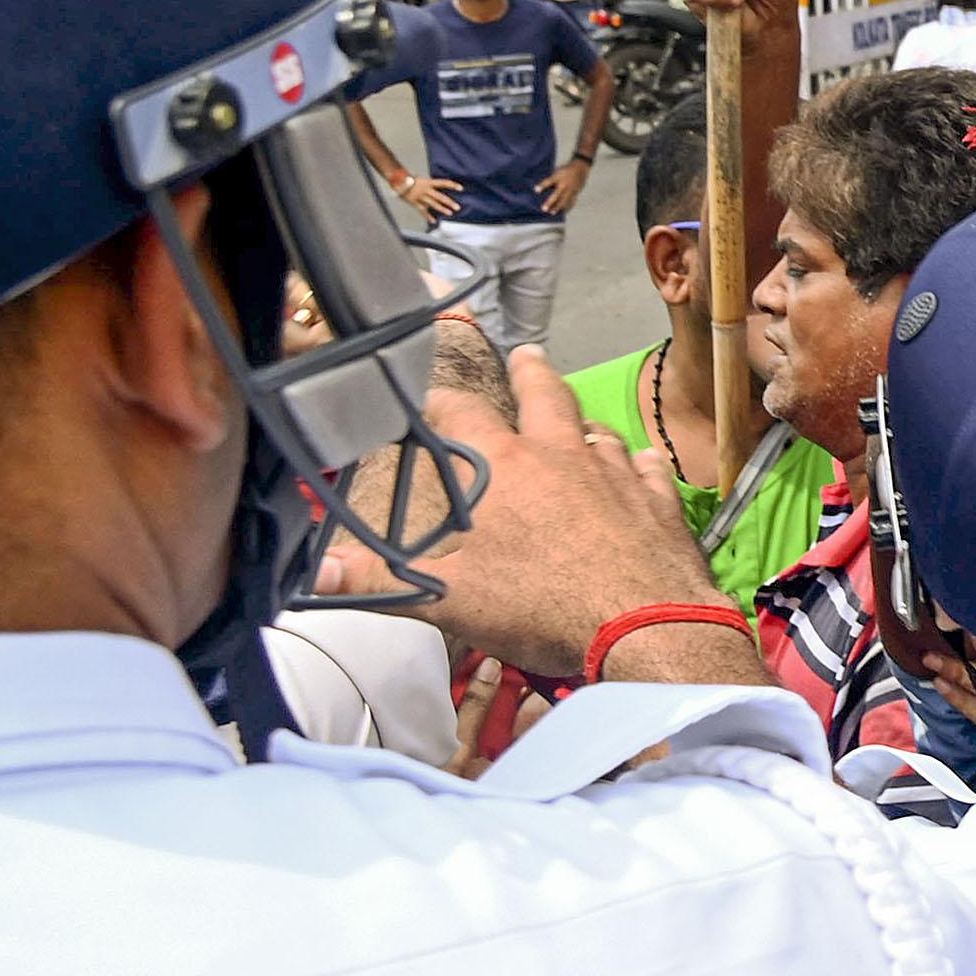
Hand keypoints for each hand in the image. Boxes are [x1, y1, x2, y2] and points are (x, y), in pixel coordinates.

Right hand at [330, 340, 744, 678]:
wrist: (644, 622)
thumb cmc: (540, 606)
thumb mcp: (448, 600)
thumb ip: (383, 582)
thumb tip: (317, 575)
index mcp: (506, 468)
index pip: (464, 416)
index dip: (443, 402)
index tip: (431, 394)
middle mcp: (563, 456)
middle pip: (545, 397)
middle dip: (530, 373)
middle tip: (527, 353)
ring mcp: (617, 475)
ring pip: (599, 432)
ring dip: (584, 423)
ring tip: (579, 419)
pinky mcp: (659, 501)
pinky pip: (648, 469)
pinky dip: (640, 463)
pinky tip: (640, 461)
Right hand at [391, 167, 459, 220]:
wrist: (398, 181)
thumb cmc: (411, 180)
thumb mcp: (423, 180)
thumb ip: (431, 185)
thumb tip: (442, 188)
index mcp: (429, 182)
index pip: (443, 183)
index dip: (452, 185)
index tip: (461, 188)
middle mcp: (425, 190)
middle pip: (439, 196)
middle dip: (449, 202)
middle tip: (457, 207)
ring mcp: (420, 197)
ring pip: (433, 204)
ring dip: (442, 209)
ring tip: (450, 213)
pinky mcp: (414, 202)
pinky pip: (422, 211)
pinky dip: (428, 216)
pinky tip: (433, 221)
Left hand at [536, 156, 591, 217]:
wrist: (581, 168)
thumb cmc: (565, 170)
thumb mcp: (558, 172)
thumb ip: (551, 180)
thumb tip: (541, 189)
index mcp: (559, 176)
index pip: (549, 181)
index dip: (542, 185)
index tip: (536, 190)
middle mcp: (565, 184)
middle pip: (557, 194)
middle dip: (550, 202)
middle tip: (544, 209)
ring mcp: (571, 189)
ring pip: (564, 200)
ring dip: (558, 207)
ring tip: (552, 212)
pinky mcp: (576, 192)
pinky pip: (571, 201)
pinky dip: (567, 207)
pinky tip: (563, 212)